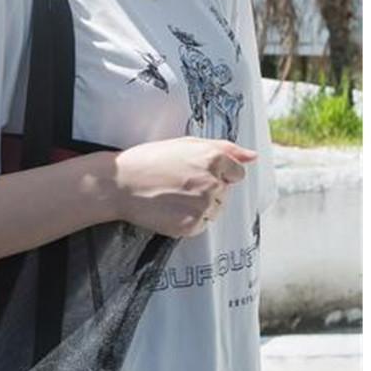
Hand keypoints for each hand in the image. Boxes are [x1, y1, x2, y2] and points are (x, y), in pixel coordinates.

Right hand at [106, 136, 257, 236]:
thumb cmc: (149, 160)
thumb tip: (252, 157)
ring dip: (197, 207)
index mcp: (214, 158)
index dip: (215, 174)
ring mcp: (202, 206)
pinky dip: (187, 221)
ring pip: (213, 211)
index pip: (236, 173)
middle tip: (176, 185)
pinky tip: (168, 210)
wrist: (118, 184)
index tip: (193, 173)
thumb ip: (225, 148)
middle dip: (206, 190)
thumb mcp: (187, 144)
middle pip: (223, 194)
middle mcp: (212, 182)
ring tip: (171, 197)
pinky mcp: (190, 225)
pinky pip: (200, 226)